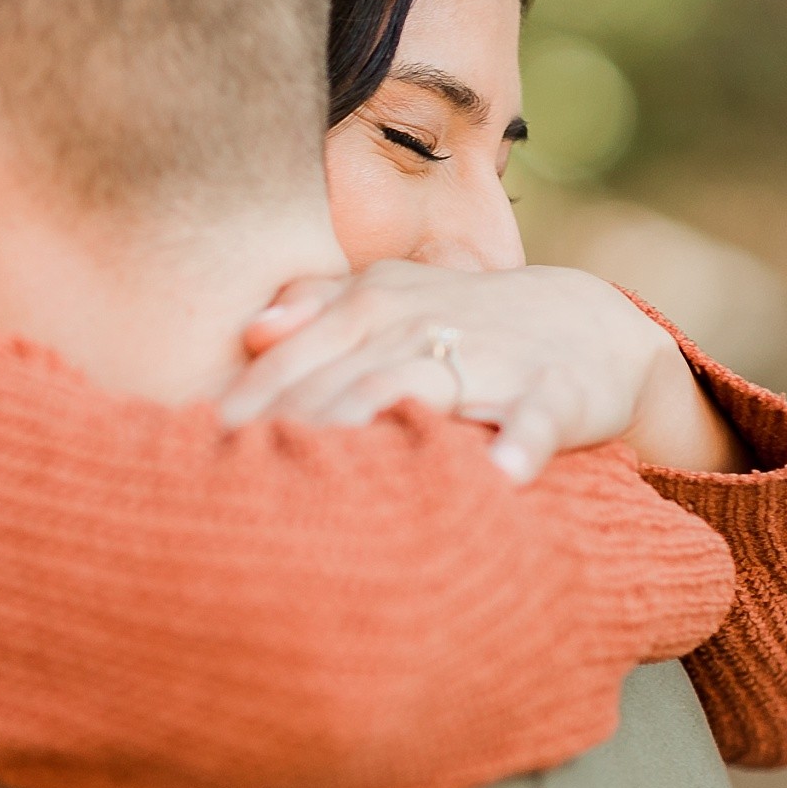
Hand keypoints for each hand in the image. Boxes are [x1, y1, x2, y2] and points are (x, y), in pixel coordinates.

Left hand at [219, 257, 739, 487]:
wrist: (594, 325)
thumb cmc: (471, 322)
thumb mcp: (395, 300)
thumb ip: (319, 308)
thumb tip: (252, 327)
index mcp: (375, 303)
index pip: (292, 357)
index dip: (244, 403)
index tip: (193, 452)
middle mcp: (423, 323)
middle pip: (336, 379)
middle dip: (283, 429)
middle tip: (234, 488)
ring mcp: (490, 357)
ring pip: (414, 391)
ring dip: (370, 427)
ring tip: (326, 485)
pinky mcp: (555, 391)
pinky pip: (534, 418)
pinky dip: (519, 443)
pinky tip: (500, 478)